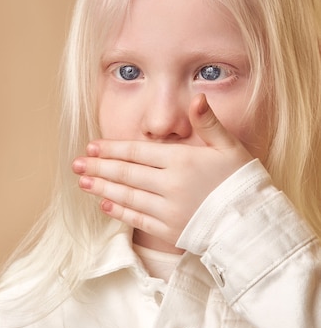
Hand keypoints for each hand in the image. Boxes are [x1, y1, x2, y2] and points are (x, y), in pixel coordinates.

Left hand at [72, 94, 253, 245]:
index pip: (138, 152)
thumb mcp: (229, 147)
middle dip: (98, 168)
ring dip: (102, 188)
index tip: (91, 147)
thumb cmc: (241, 181)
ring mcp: (168, 210)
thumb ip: (209, 123)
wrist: (253, 224)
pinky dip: (119, 211)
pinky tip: (104, 204)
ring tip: (82, 182)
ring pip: (127, 196)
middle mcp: (170, 185)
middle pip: (126, 174)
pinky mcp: (169, 230)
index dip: (112, 149)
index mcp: (182, 162)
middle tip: (75, 164)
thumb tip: (197, 97)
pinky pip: (138, 219)